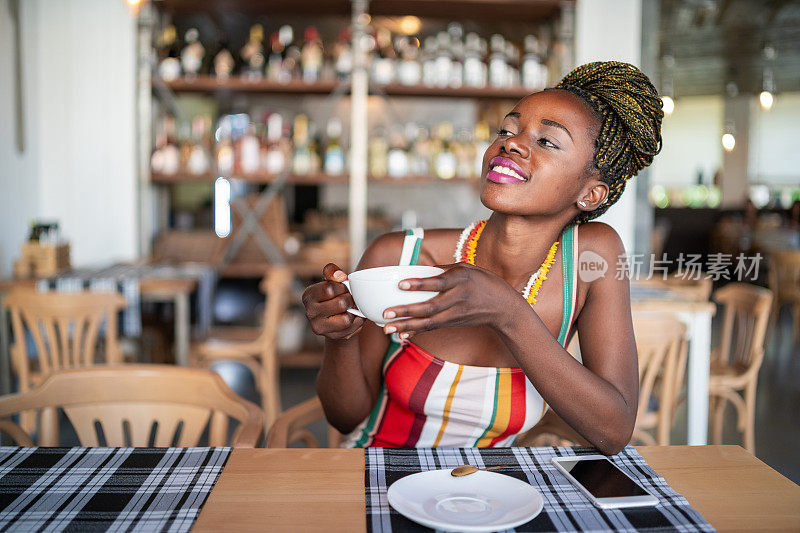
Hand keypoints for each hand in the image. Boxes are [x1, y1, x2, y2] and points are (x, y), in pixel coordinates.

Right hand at [302, 263, 365, 339]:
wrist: (336, 318)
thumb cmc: (334, 296)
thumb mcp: (331, 280)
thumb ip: (332, 271)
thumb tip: (340, 276)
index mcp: (309, 295)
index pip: (331, 288)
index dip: (342, 287)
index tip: (343, 288)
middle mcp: (310, 312)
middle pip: (341, 303)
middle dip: (350, 299)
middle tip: (350, 299)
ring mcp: (319, 326)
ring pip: (346, 318)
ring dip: (353, 311)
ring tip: (351, 308)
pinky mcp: (331, 336)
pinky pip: (351, 328)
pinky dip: (356, 321)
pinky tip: (352, 317)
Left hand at [381, 262, 517, 338]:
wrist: (505, 308)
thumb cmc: (485, 283)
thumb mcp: (469, 268)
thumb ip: (446, 269)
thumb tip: (423, 269)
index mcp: (460, 280)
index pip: (437, 283)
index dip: (419, 284)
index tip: (401, 284)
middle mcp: (457, 298)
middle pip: (429, 307)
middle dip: (406, 311)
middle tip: (386, 313)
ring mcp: (455, 313)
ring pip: (428, 322)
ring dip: (406, 326)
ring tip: (387, 329)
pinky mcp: (454, 323)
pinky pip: (432, 328)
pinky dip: (416, 332)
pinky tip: (401, 336)